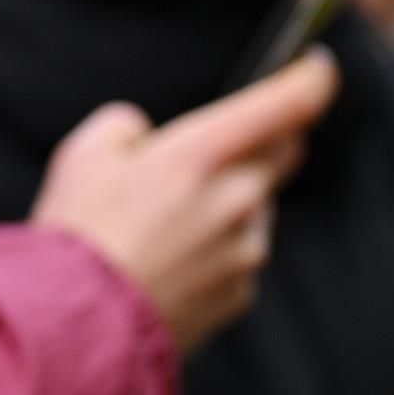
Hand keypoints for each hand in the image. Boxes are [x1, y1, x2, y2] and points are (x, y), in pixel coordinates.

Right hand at [31, 53, 339, 353]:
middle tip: (214, 150)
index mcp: (204, 153)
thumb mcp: (85, 152)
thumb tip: (150, 136)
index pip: (289, 103)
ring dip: (227, 204)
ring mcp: (246, 249)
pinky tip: (166, 264)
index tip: (318, 67)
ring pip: (256, 208)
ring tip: (160, 227)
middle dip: (262, 142)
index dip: (313, 79)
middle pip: (283, 153)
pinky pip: (239, 255)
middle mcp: (239, 198)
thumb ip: (129, 127)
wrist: (75, 327)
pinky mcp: (241, 291)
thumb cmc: (77, 233)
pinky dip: (215, 251)